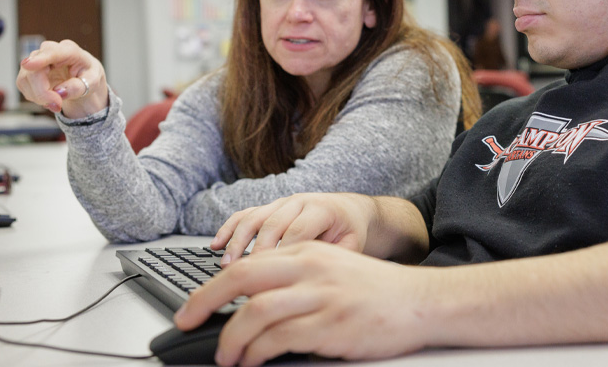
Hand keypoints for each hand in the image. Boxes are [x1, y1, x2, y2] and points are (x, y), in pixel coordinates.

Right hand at [16, 39, 107, 118]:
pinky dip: (35, 96)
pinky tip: (49, 97)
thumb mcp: (93, 83)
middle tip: (57, 106)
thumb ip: (79, 87)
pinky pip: (23, 85)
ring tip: (57, 102)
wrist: (83, 78)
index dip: (40, 59)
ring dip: (39, 96)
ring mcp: (36, 59)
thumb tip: (60, 92)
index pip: (53, 52)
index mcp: (70, 50)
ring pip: (25, 78)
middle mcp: (50, 51)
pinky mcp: (28, 70)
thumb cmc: (88, 76)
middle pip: (34, 69)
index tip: (29, 65)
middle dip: (42, 92)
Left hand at [175, 242, 433, 365]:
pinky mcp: (332, 325)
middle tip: (186, 322)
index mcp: (307, 252)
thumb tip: (248, 304)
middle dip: (205, 301)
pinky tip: (253, 361)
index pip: (247, 263)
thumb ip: (294, 278)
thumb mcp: (331, 270)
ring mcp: (322, 296)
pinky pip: (280, 339)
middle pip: (242, 277)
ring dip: (232, 339)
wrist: (421, 302)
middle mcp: (311, 268)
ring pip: (257, 312)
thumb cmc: (375, 291)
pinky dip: (257, 352)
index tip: (192, 307)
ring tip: (226, 357)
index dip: (211, 286)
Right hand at [211, 193, 376, 264]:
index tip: (271, 280)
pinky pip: (245, 214)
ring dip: (237, 241)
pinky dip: (228, 228)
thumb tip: (313, 280)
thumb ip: (335, 258)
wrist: (351, 210)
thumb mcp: (353, 245)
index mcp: (322, 209)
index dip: (283, 255)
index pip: (298, 231)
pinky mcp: (269, 207)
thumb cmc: (351, 232)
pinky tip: (214, 245)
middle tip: (244, 278)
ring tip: (225, 266)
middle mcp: (299, 201)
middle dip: (256, 251)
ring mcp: (281, 203)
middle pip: (272, 224)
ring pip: (254, 218)